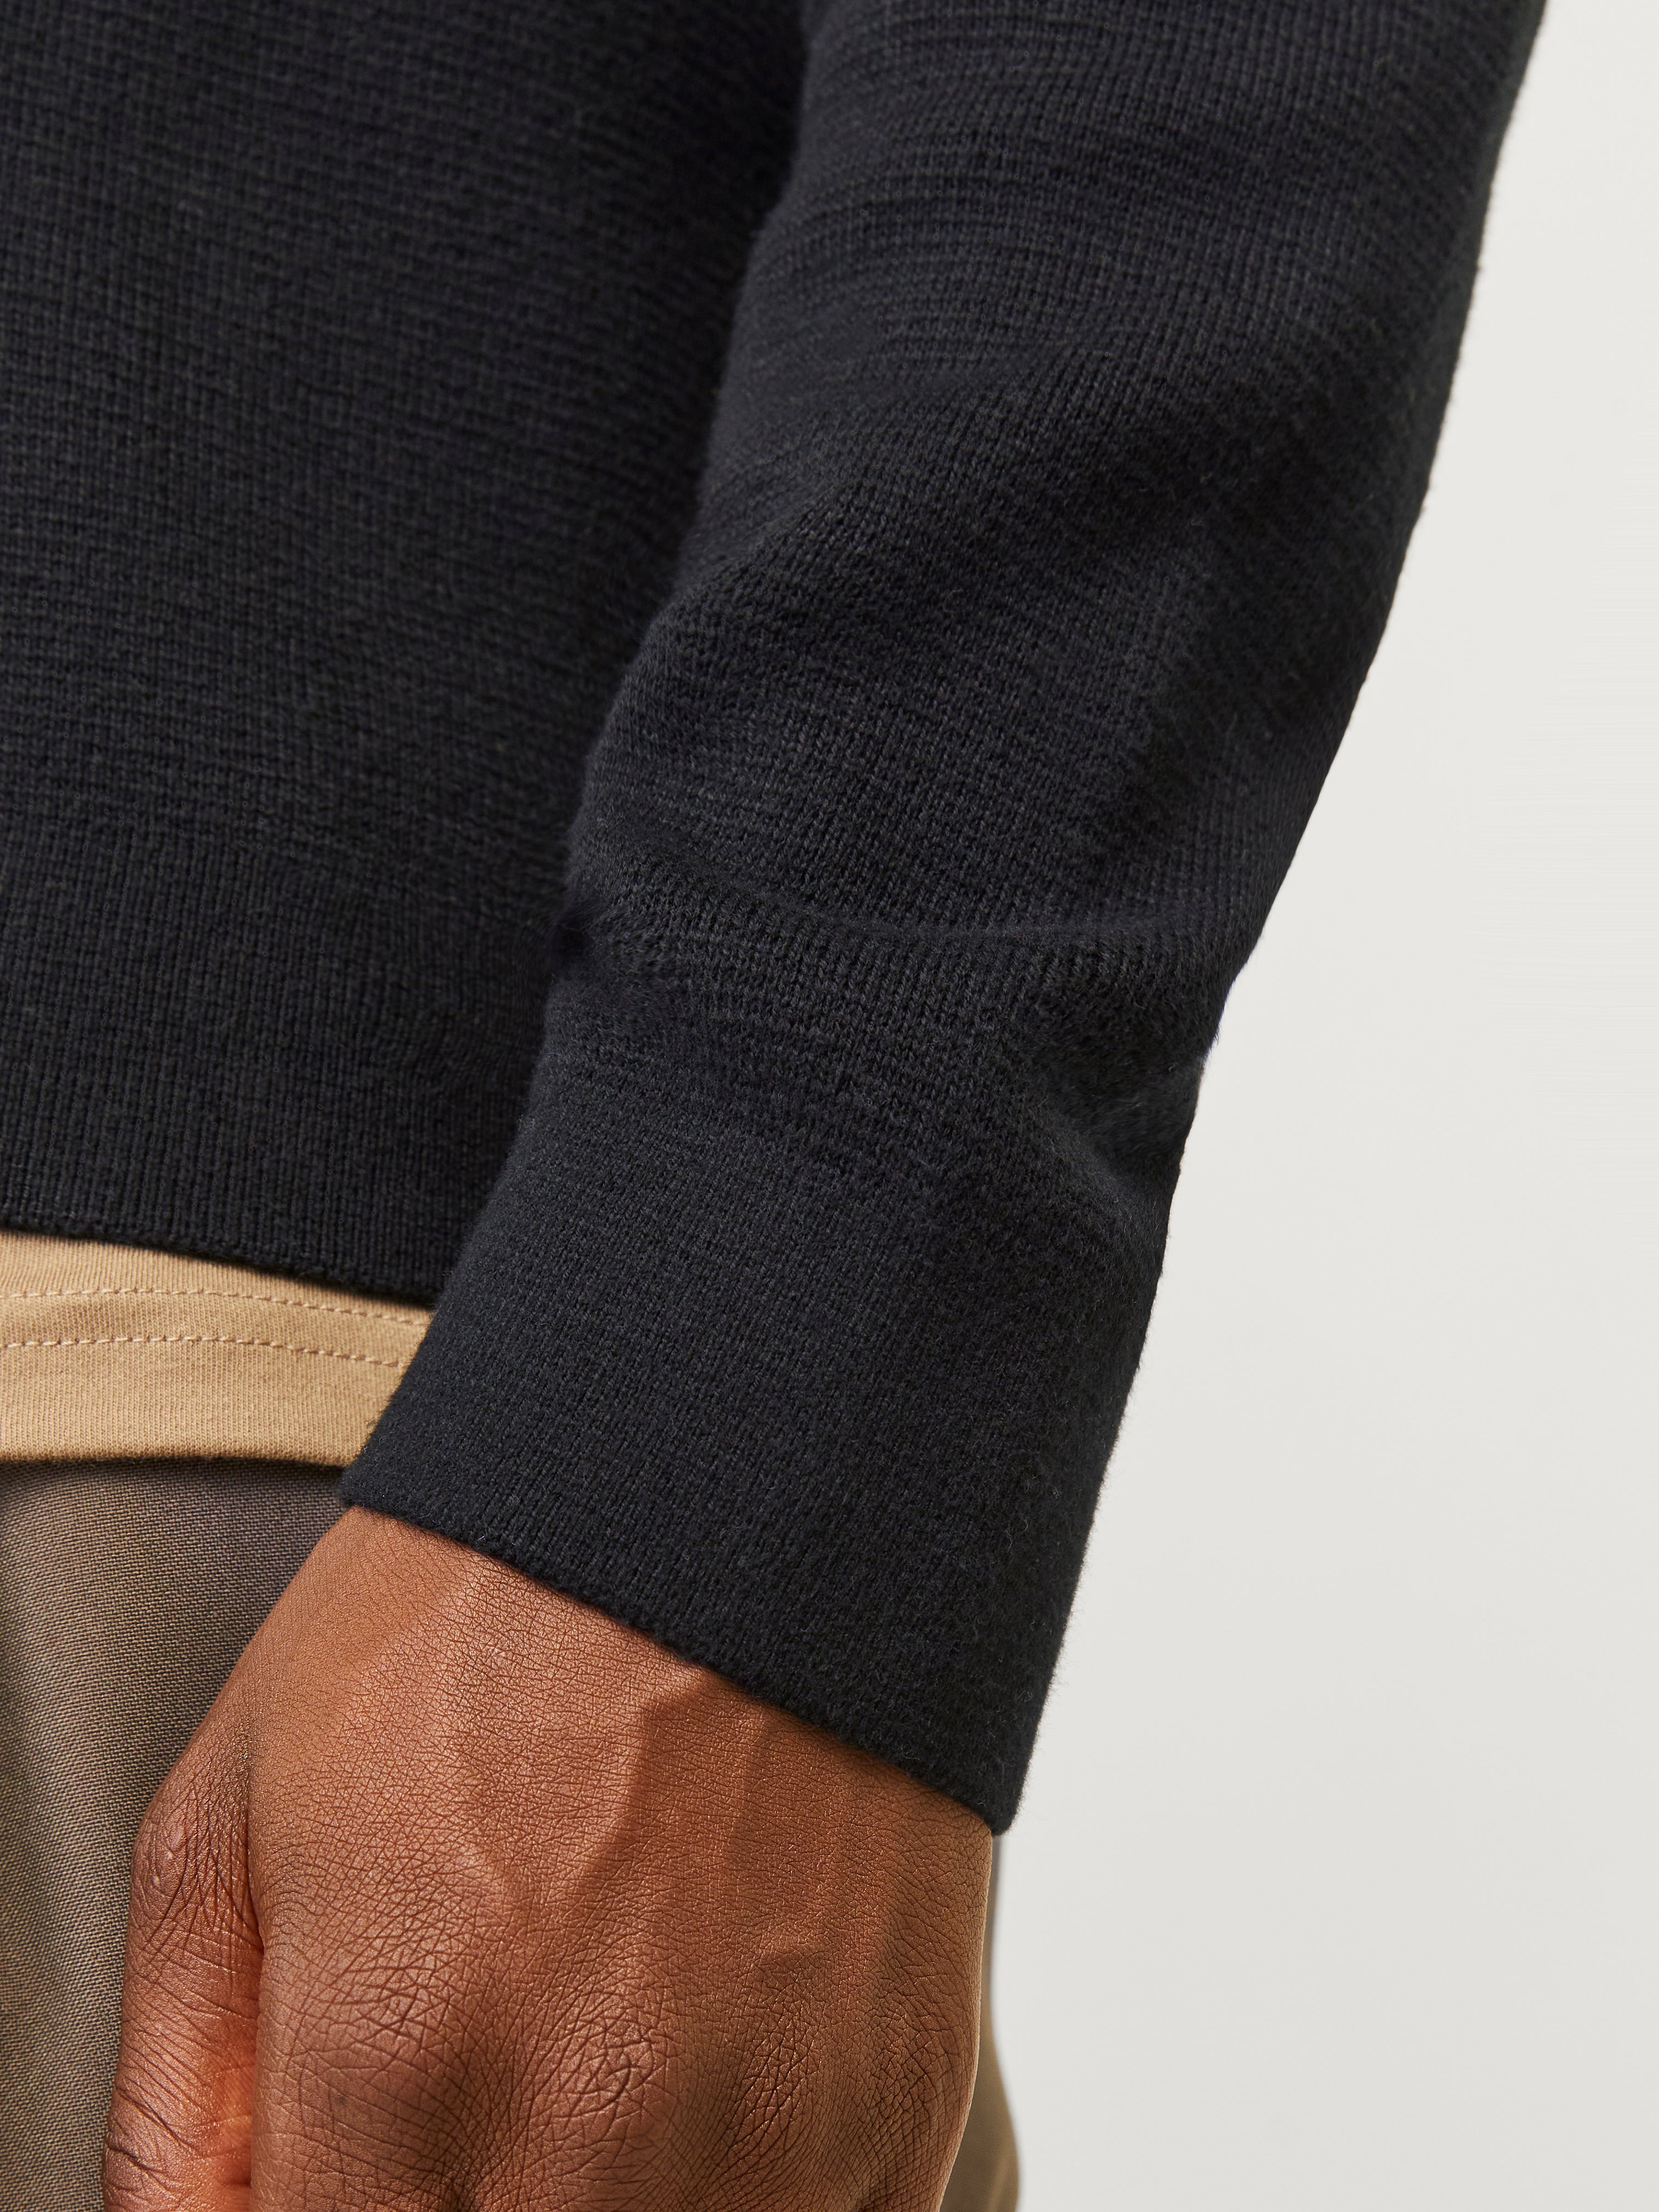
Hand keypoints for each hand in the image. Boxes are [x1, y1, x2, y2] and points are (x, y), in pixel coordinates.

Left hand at [104, 1506, 990, 2209]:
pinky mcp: (902, 2103)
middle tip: (466, 2094)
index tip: (353, 2156)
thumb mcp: (233, 1811)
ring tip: (592, 2059)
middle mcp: (588, 2131)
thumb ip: (178, 2103)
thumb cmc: (477, 1615)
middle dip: (457, 2205)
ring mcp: (769, 2132)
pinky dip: (746, 2196)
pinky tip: (710, 2071)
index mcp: (396, 2061)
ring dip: (599, 2203)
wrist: (736, 1476)